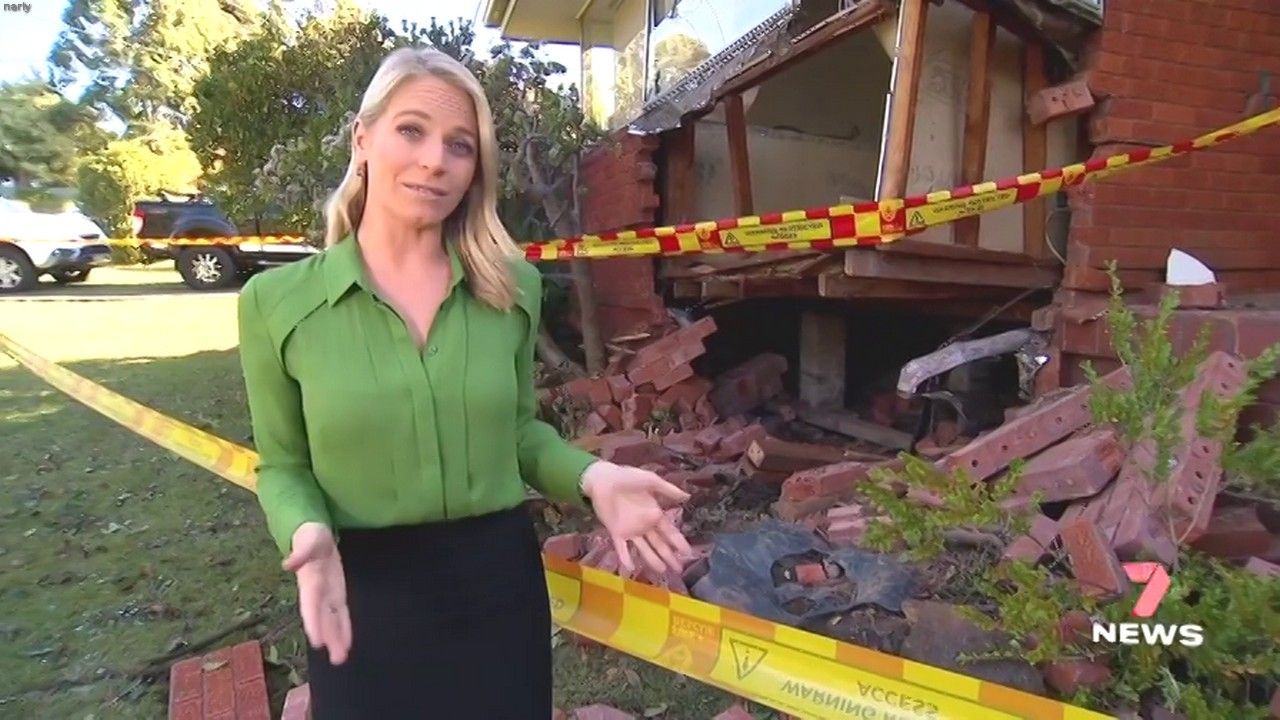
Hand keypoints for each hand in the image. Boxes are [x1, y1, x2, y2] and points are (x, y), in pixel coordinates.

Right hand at [284, 522, 351, 664]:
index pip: (311, 604)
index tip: (317, 641)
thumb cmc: (309, 535)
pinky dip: (343, 627)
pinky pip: (340, 613)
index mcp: (310, 580)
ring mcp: (327, 594)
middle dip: (329, 637)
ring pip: (332, 619)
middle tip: (336, 659)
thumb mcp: (308, 538)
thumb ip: (300, 551)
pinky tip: (346, 643)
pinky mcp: (336, 593)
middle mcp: (317, 592)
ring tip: (341, 658)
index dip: (314, 621)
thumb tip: (288, 564)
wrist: (313, 533)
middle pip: (323, 618)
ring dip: (336, 638)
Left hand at [581, 461, 694, 575]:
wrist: (603, 479)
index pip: (669, 531)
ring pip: (644, 548)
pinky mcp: (616, 532)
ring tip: (662, 571)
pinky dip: (625, 558)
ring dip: (653, 560)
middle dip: (669, 556)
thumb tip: (688, 496)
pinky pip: (622, 548)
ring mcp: (630, 530)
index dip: (678, 542)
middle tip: (679, 569)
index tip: (688, 553)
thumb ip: (668, 489)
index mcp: (654, 513)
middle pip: (659, 544)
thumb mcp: (650, 481)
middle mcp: (644, 524)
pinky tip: (630, 569)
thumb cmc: (627, 477)